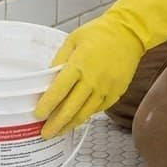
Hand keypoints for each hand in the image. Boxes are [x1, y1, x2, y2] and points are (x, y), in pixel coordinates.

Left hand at [36, 15, 143, 137]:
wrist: (128, 33)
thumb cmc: (99, 33)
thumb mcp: (73, 39)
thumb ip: (60, 59)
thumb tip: (48, 76)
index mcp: (79, 64)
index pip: (59, 90)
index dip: (47, 104)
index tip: (38, 114)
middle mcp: (93, 80)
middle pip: (71, 108)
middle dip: (56, 124)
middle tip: (44, 133)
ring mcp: (106, 89)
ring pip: (84, 113)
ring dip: (70, 124)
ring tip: (58, 131)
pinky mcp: (116, 93)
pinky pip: (97, 109)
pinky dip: (85, 115)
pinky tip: (76, 119)